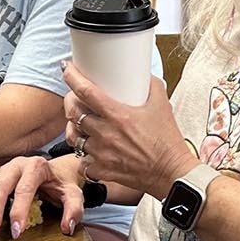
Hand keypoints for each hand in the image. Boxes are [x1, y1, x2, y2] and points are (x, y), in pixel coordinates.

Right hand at [0, 153, 85, 240]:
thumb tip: (67, 226)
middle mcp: (17, 165)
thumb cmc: (61, 183)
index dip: (18, 210)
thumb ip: (74, 209)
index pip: (25, 189)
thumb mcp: (74, 194)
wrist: (56, 171)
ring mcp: (3, 168)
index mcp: (36, 166)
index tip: (16, 230)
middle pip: (1, 185)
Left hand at [63, 62, 192, 199]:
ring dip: (74, 128)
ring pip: (73, 137)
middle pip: (73, 112)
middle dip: (70, 102)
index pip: (85, 91)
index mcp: (118, 114)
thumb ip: (152, 85)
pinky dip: (83, 156)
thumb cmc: (167, 141)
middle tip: (74, 98)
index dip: (72, 77)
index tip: (67, 69)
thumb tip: (143, 76)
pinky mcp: (102, 170)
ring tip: (79, 125)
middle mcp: (105, 133)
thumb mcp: (162, 105)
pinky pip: (82, 162)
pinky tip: (90, 151)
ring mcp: (101, 153)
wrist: (171, 172)